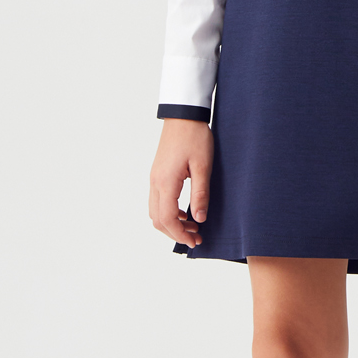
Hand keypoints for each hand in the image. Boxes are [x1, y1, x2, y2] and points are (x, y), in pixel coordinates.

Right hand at [149, 119, 213, 245]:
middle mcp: (155, 182)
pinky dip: (168, 212)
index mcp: (166, 182)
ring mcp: (154, 178)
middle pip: (158, 219)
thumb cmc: (195, 137)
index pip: (167, 219)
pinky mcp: (157, 174)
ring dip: (171, 223)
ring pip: (155, 211)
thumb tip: (199, 219)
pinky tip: (185, 211)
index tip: (196, 241)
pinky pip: (157, 200)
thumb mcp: (203, 166)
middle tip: (197, 237)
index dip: (181, 234)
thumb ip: (200, 194)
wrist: (183, 116)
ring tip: (193, 225)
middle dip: (176, 232)